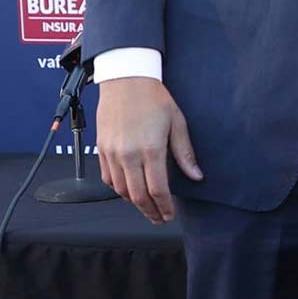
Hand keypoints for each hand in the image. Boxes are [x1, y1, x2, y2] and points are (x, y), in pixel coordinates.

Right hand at [95, 76, 201, 223]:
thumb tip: (196, 176)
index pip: (157, 190)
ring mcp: (112, 153)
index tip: (169, 215)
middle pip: (137, 196)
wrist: (126, 79)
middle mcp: (128, 154)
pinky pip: (107, 177)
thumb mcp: (178, 123)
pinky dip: (118, 189)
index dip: (164, 207)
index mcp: (150, 149)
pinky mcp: (101, 149)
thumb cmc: (154, 98)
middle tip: (159, 219)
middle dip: (150, 212)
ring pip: (120, 190)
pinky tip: (129, 191)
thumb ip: (185, 153)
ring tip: (147, 207)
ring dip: (134, 203)